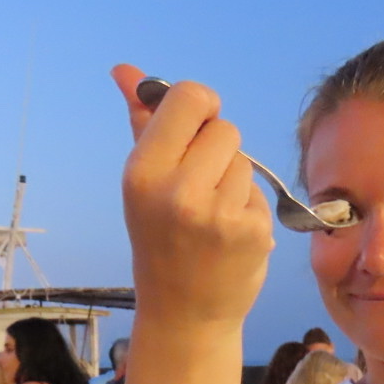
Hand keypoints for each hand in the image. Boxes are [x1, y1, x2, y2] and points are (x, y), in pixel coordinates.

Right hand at [113, 63, 273, 328]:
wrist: (184, 314)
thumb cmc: (161, 241)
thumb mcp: (143, 183)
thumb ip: (142, 121)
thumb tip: (125, 70)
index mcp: (143, 172)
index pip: (190, 97)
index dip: (200, 107)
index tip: (196, 129)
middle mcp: (179, 191)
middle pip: (225, 128)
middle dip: (217, 151)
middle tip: (200, 188)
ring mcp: (219, 214)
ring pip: (245, 160)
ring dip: (233, 181)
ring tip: (212, 216)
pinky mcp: (253, 230)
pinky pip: (258, 192)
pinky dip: (248, 209)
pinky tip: (230, 235)